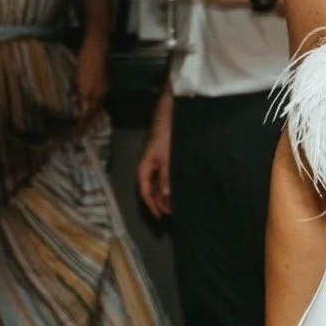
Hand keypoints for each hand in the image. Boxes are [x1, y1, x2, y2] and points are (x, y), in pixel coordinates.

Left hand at [75, 36, 108, 123]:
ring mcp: (101, 87)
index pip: (90, 115)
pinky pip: (92, 97)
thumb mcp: (83, 85)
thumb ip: (84, 100)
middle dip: (86, 122)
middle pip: (93, 112)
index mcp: (98, 97)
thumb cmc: (86, 66)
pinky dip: (87, 104)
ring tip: (79, 122)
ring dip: (87, 113)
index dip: (83, 125)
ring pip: (93, 105)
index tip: (76, 135)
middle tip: (77, 131)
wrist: (94, 48)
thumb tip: (82, 116)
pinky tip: (82, 105)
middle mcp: (102, 94)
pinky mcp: (98, 81)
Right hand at [137, 103, 171, 218]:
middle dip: (160, 201)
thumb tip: (166, 197)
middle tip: (172, 212)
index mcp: (145, 165)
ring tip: (177, 202)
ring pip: (159, 180)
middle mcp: (150, 164)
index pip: (145, 190)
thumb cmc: (168, 132)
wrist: (172, 110)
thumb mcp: (168, 157)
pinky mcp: (167, 154)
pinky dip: (171, 181)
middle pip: (151, 187)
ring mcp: (158, 159)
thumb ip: (167, 177)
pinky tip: (180, 185)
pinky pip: (166, 173)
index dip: (152, 204)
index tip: (161, 216)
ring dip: (166, 192)